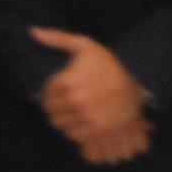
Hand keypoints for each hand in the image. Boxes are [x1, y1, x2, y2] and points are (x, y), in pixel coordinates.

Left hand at [29, 26, 153, 165]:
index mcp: (67, 82)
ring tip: (76, 116)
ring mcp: (88, 118)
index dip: (50, 95)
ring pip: (64, 129)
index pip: (46, 96)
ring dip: (67, 124)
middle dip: (57, 111)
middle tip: (66, 107)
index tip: (59, 94)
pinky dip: (79, 136)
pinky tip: (85, 126)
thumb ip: (57, 38)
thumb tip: (33, 31)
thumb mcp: (84, 45)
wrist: (139, 81)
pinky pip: (78, 140)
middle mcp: (75, 102)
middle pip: (53, 115)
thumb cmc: (109, 63)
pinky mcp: (101, 132)